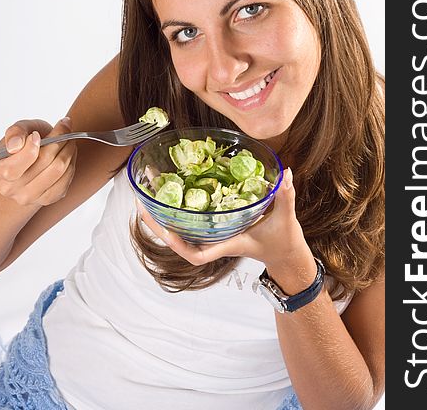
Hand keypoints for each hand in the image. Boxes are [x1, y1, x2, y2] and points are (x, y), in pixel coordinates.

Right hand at [0, 117, 77, 211]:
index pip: (14, 167)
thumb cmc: (23, 143)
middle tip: (65, 127)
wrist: (32, 160)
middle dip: (59, 141)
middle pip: (44, 163)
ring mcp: (29, 197)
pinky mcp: (48, 199)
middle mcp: (11, 188)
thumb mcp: (18, 130)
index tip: (37, 134)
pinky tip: (69, 154)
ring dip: (69, 150)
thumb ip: (15, 132)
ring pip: (58, 170)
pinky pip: (66, 180)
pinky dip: (71, 163)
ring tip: (69, 139)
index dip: (30, 148)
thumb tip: (16, 145)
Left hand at [137, 167, 310, 269]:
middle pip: (179, 238)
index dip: (179, 246)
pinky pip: (193, 217)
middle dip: (158, 222)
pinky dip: (181, 204)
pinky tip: (174, 186)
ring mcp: (215, 233)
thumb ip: (285, 196)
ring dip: (164, 210)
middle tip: (140, 200)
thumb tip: (285, 173)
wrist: (285, 252)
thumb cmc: (283, 240)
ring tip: (149, 187)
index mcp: (228, 243)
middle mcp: (216, 239)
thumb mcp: (286, 218)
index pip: (198, 255)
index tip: (164, 233)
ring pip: (182, 227)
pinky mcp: (217, 225)